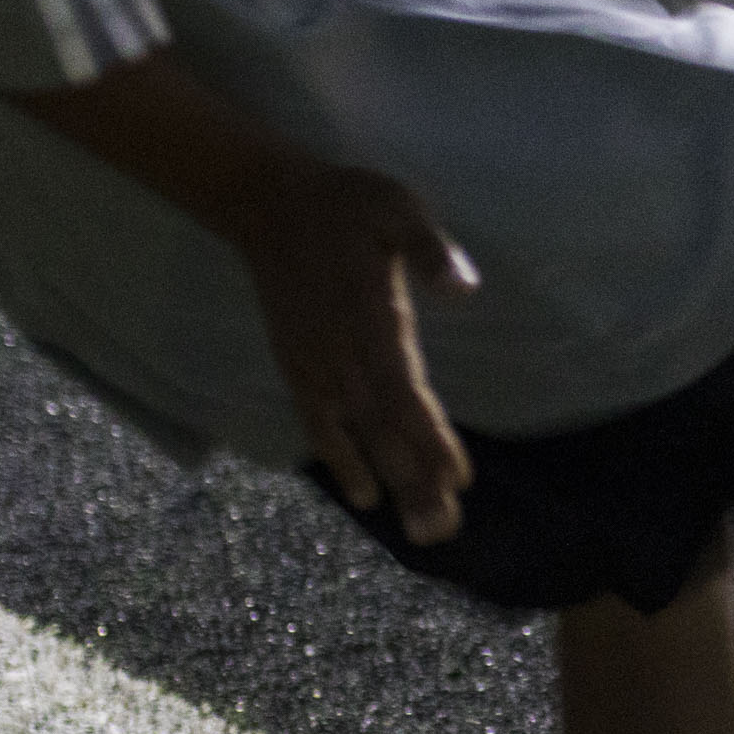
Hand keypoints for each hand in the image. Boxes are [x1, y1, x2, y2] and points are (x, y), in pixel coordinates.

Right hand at [230, 164, 481, 542]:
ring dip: (388, 482)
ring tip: (420, 531)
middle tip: (443, 530)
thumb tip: (463, 286)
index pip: (404, 390)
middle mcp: (339, 353)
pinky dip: (340, 461)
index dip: (430, 437)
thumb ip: (428, 247)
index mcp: (370, 318)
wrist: (270, 203)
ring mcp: (314, 364)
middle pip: (382, 428)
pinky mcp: (297, 366)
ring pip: (354, 436)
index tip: (459, 477)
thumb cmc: (346, 204)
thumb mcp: (396, 206)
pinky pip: (318, 424)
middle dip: (415, 479)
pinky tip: (364, 497)